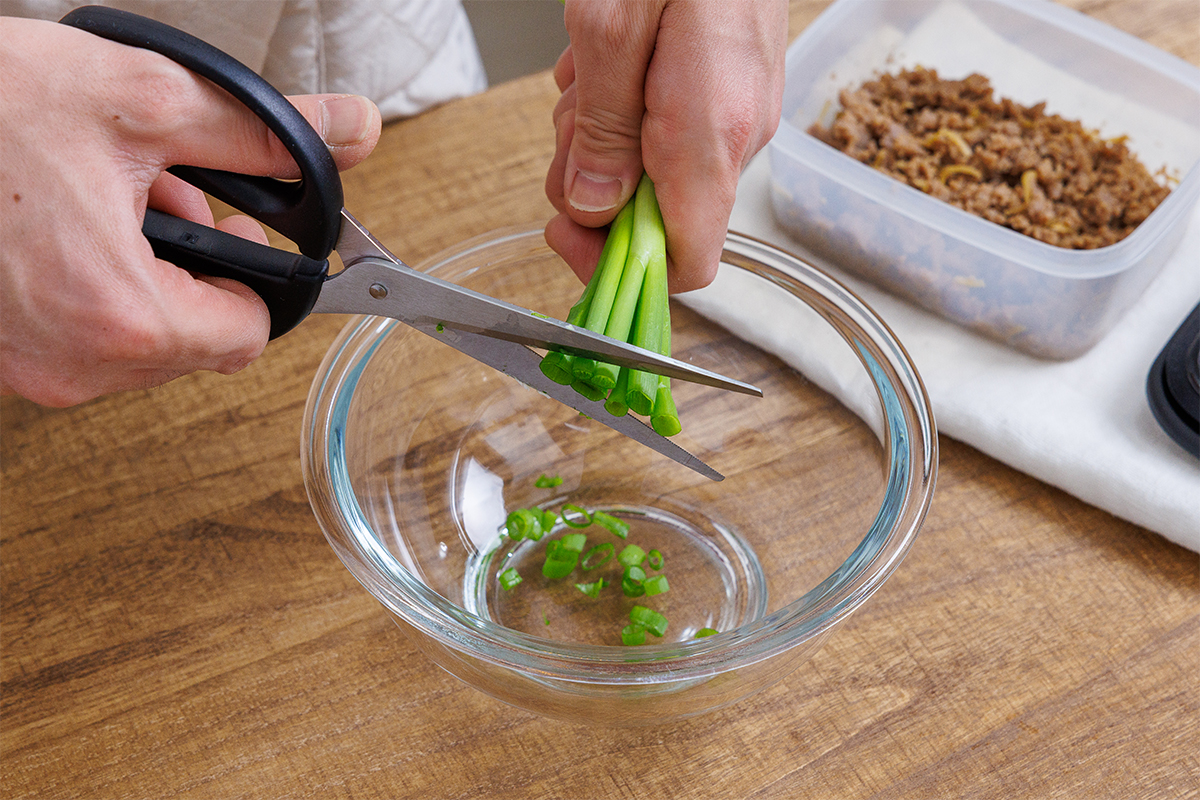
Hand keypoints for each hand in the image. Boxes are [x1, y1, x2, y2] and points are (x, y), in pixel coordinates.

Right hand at [0, 17, 380, 406]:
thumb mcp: (138, 102)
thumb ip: (260, 129)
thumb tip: (347, 130)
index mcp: (119, 317)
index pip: (248, 336)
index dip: (255, 275)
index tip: (231, 227)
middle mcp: (71, 364)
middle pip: (196, 341)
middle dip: (196, 265)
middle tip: (161, 195)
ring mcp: (28, 367)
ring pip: (138, 338)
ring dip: (145, 270)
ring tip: (104, 197)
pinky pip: (80, 334)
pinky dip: (92, 281)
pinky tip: (64, 220)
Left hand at [544, 0, 786, 292]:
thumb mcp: (611, 26)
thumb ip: (601, 130)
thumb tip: (591, 207)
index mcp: (712, 134)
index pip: (687, 266)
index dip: (621, 270)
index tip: (568, 234)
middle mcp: (736, 135)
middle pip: (657, 218)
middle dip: (592, 184)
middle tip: (568, 126)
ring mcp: (738, 112)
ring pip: (654, 171)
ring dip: (601, 136)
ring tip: (588, 73)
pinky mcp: (730, 88)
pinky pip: (668, 129)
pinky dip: (623, 105)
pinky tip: (609, 57)